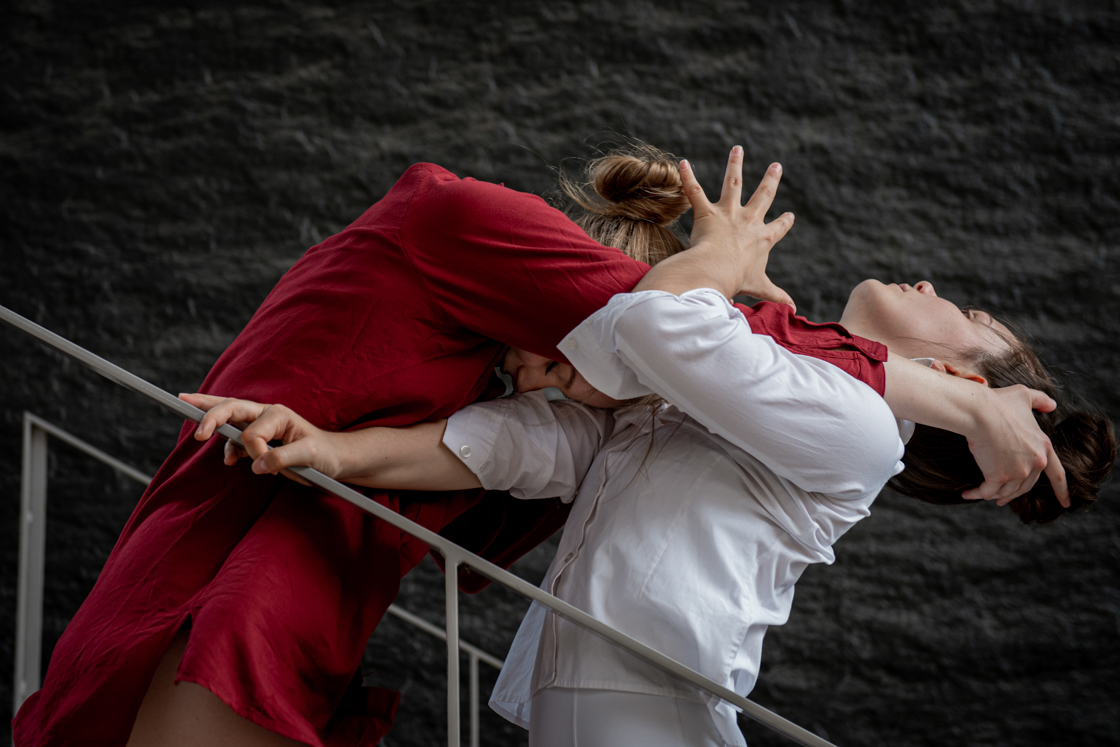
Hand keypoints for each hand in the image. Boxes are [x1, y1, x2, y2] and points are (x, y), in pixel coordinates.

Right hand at [179, 393, 338, 483]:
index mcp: (278, 414)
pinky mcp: (258, 439)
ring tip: (188, 412)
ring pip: (228, 417)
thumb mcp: (310, 455)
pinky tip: (225, 457)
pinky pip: (233, 438)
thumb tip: (258, 465)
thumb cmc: (324, 454)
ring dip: (209, 419)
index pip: (253, 433)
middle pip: (231, 407)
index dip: (254, 451)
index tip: (263, 467)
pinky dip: (225, 445)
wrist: (332, 460)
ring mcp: (260, 425)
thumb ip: (284, 458)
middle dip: (209, 411)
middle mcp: (266, 415)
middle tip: (187, 410)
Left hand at [635, 146, 794, 305]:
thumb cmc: (736, 281)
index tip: (790, 215)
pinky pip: (694, 191)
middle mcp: (748, 220)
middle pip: (763, 196)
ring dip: (735, 164)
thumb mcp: (761, 289)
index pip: (777, 228)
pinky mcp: (706, 212)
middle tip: (777, 166)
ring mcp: (728, 213)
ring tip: (737, 148)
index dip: (784, 223)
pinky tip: (682, 163)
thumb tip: (793, 313)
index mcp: (762, 238)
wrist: (716, 271)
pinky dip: (687, 177)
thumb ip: (777, 298)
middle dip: (771, 180)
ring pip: (733, 182)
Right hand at [962, 385, 1068, 505]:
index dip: (1062, 490)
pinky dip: (976, 494)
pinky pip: (987, 491)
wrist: (979, 412)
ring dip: (994, 495)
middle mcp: (1035, 462)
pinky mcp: (998, 476)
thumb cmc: (999, 402)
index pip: (1057, 473)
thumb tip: (1053, 405)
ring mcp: (1018, 471)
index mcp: (1043, 446)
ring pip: (1006, 491)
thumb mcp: (1024, 396)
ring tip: (983, 494)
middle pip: (1026, 486)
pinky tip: (966, 493)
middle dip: (1013, 494)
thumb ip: (1040, 400)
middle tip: (1002, 498)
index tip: (1066, 504)